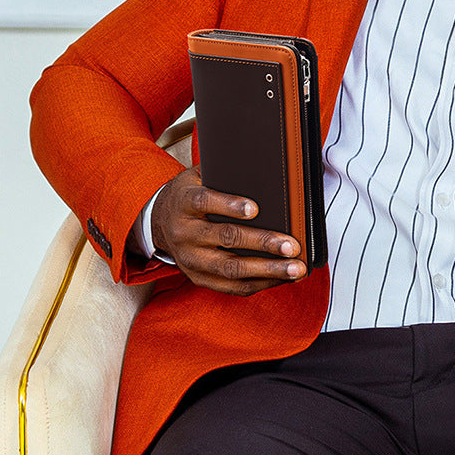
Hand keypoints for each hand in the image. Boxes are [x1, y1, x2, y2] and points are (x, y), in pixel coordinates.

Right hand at [151, 166, 305, 295]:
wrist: (159, 222)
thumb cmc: (188, 196)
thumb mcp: (198, 177)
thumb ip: (222, 174)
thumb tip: (262, 168)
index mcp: (184, 202)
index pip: (204, 201)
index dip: (229, 205)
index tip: (255, 209)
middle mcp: (185, 233)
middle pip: (226, 238)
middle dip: (262, 242)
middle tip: (291, 245)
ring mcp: (191, 260)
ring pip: (231, 268)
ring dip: (267, 269)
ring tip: (295, 268)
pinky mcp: (198, 278)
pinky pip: (232, 286)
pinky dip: (261, 283)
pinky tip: (283, 277)